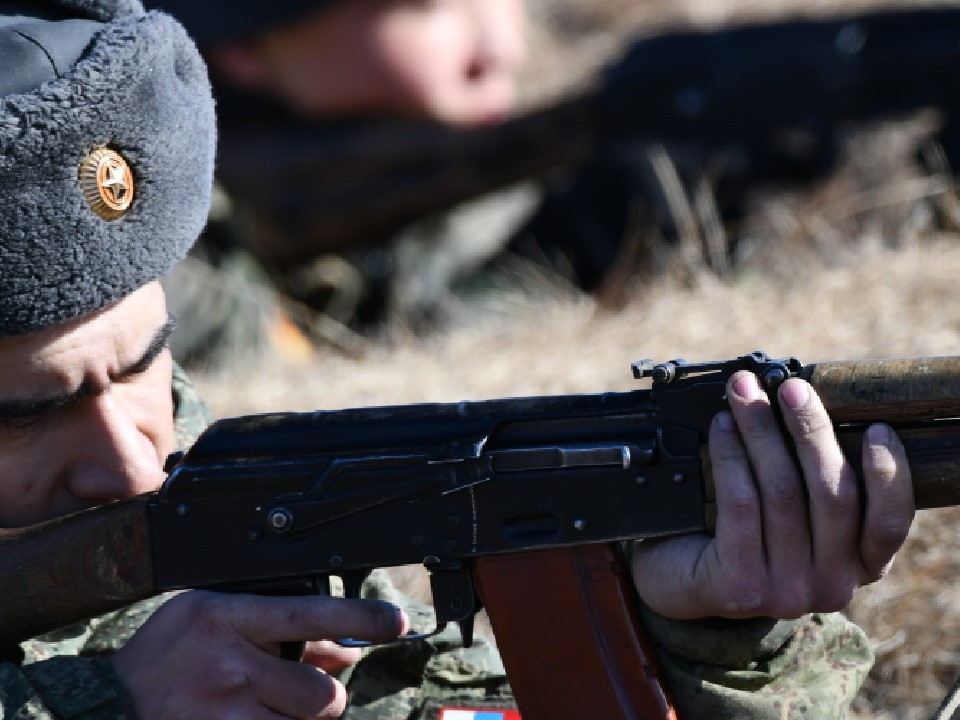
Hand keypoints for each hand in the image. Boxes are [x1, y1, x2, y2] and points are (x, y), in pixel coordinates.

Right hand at [111, 590, 407, 719]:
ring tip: (264, 711)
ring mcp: (224, 714)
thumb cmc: (166, 657)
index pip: (311, 613)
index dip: (361, 617)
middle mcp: (229, 665)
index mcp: (226, 617)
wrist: (105, 708)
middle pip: (322, 694)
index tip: (397, 622)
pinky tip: (252, 719)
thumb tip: (348, 649)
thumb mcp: (215, 620)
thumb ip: (281, 632)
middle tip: (296, 695)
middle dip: (322, 700)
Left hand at [632, 370, 914, 619]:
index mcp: (857, 566)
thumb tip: (808, 401)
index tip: (876, 427)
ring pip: (781, 491)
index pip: (888, 523)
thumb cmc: (744, 532)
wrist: (682, 581)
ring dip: (761, 431)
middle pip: (833, 494)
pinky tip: (721, 427)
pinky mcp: (739, 586)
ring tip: (744, 394)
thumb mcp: (793, 513)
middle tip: (791, 388)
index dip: (889, 474)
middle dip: (811, 430)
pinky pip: (740, 504)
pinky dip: (731, 456)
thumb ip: (813, 475)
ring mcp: (786, 591)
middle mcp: (830, 586)